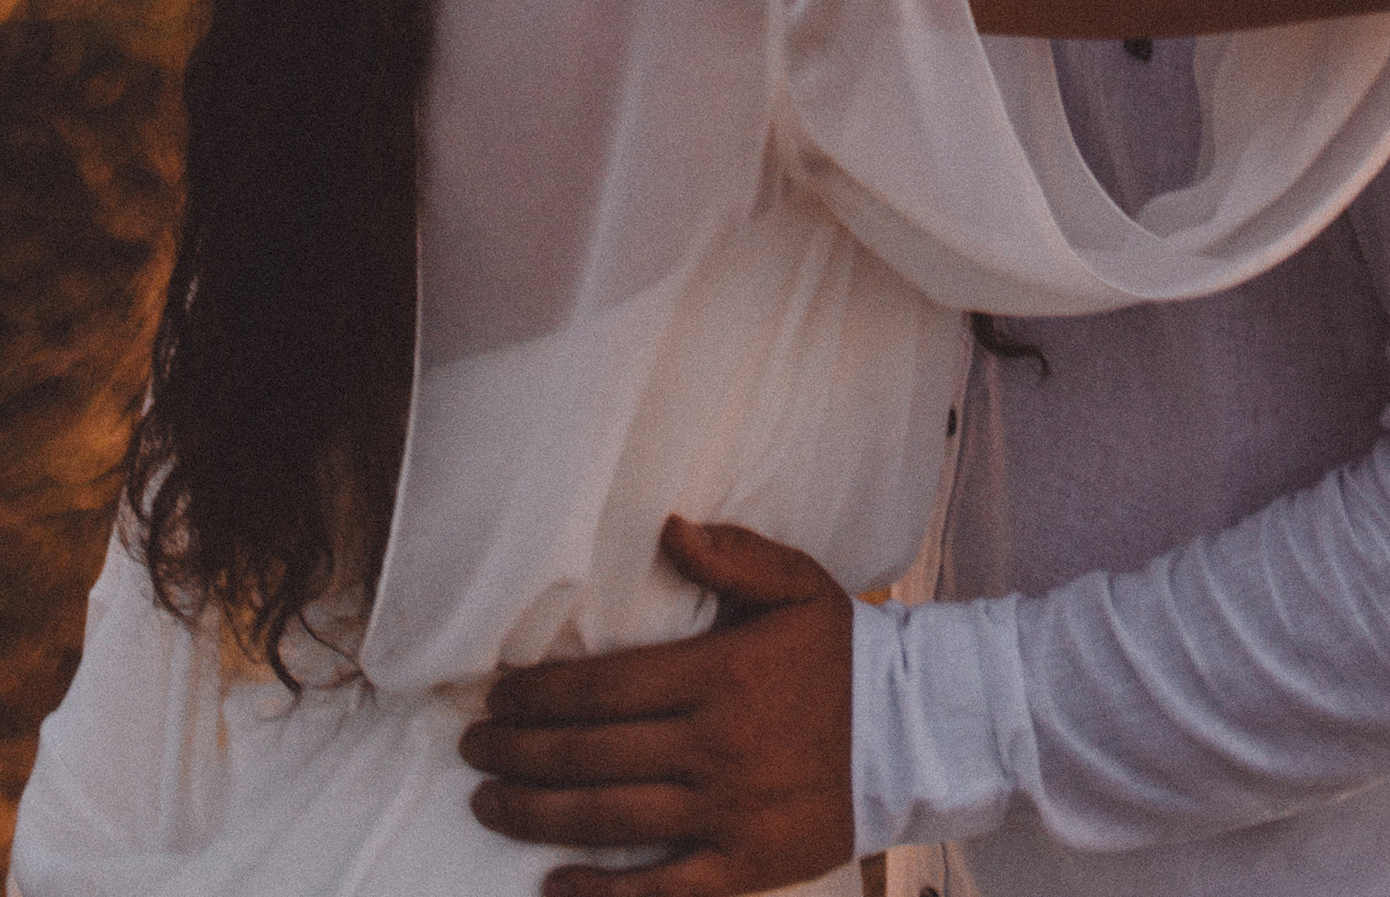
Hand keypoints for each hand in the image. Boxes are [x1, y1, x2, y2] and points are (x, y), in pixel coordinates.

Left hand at [461, 516, 855, 896]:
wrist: (917, 733)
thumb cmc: (845, 652)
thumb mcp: (795, 583)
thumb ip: (730, 553)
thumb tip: (666, 528)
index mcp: (718, 675)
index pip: (604, 687)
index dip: (541, 694)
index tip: (499, 694)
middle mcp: (713, 747)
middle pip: (592, 754)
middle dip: (519, 752)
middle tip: (472, 748)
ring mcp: (726, 813)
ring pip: (611, 821)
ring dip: (538, 814)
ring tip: (487, 803)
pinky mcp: (745, 866)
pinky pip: (660, 891)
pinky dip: (600, 894)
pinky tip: (552, 885)